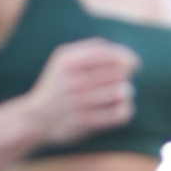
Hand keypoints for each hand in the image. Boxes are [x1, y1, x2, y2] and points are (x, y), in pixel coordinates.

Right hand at [21, 38, 139, 148]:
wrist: (35, 119)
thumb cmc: (57, 84)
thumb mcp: (64, 59)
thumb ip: (92, 48)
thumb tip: (126, 55)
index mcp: (68, 61)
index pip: (108, 54)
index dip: (128, 57)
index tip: (134, 64)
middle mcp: (72, 81)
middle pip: (118, 72)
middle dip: (124, 76)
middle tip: (120, 81)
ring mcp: (78, 103)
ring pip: (121, 92)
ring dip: (126, 93)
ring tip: (121, 94)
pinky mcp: (84, 122)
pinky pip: (120, 114)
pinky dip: (126, 109)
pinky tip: (121, 108)